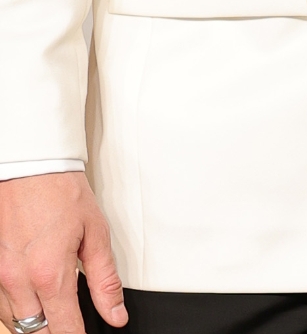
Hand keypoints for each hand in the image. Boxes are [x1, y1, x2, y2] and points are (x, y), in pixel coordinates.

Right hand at [0, 172, 124, 332]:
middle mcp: (17, 281)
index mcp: (49, 275)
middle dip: (55, 332)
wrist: (29, 168)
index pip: (64, 329)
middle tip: (73, 322)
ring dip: (34, 322)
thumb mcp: (96, 235)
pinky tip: (33, 296)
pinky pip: (0, 302)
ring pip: (14, 321)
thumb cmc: (61, 194)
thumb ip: (106, 280)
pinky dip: (17, 306)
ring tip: (56, 310)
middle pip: (34, 331)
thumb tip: (115, 313)